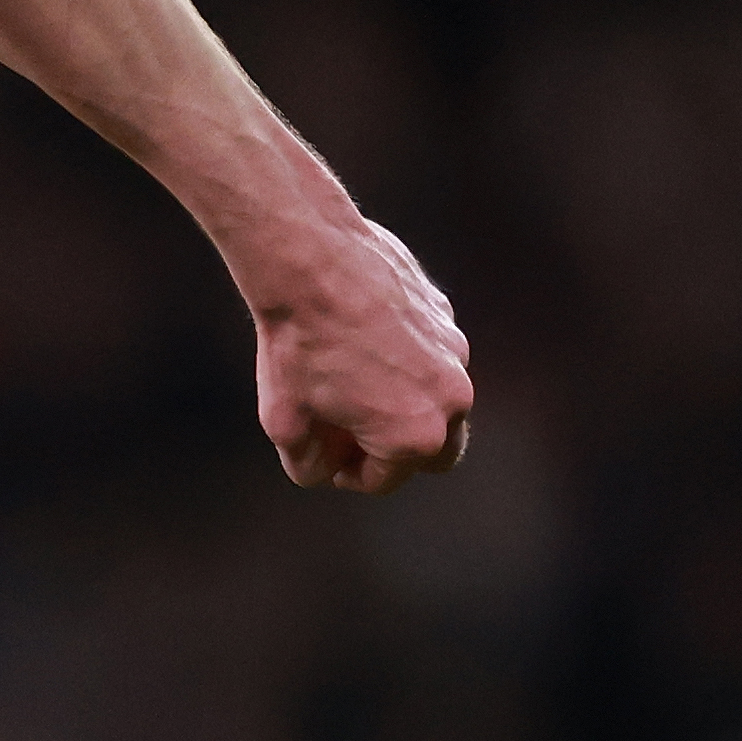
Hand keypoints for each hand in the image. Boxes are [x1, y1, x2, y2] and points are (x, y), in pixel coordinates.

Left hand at [252, 212, 476, 492]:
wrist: (310, 260)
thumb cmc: (296, 345)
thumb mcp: (286, 422)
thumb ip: (308, 463)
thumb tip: (325, 469)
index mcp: (417, 437)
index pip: (385, 480)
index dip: (349, 475)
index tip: (328, 458)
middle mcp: (451, 399)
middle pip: (437, 453)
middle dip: (399, 453)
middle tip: (355, 437)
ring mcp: (455, 353)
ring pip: (439, 401)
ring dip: (407, 405)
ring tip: (355, 387)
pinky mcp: (445, 315)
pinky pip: (433, 356)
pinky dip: (407, 364)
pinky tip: (362, 343)